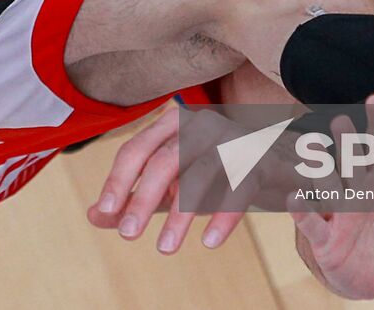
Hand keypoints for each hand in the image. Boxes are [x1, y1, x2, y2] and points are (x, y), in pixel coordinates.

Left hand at [88, 106, 329, 254]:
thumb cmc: (215, 173)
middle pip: (164, 160)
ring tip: (164, 249)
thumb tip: (93, 215)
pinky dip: (224, 215)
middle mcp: (201, 124)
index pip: (137, 149)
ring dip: (180, 215)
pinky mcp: (261, 158)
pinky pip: (239, 187)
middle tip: (127, 235)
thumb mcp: (172, 184)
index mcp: (174, 124)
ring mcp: (233, 138)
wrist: (279, 161)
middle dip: (143, 199)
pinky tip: (210, 241)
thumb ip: (135, 197)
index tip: (105, 213)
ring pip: (200, 174)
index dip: (118, 180)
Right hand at [290, 97, 373, 300]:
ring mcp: (341, 211)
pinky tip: (297, 199)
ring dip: (320, 170)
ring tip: (312, 153)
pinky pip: (311, 222)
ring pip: (329, 185)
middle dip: (347, 143)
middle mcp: (360, 189)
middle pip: (353, 160)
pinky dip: (302, 211)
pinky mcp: (325, 238)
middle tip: (340, 121)